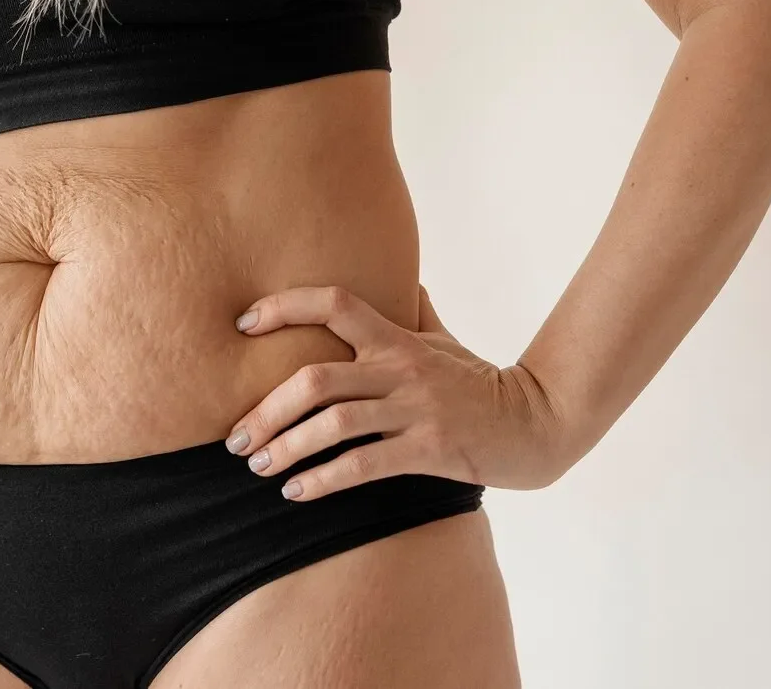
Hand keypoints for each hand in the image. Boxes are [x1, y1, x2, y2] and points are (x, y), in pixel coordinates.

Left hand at [226, 285, 566, 499]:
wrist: (534, 423)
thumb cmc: (478, 379)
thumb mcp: (442, 338)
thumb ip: (411, 310)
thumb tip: (395, 277)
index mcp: (395, 337)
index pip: (334, 303)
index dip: (284, 306)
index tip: (243, 324)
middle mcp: (399, 368)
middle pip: (315, 379)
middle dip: (267, 409)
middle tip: (236, 437)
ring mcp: (414, 409)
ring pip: (334, 424)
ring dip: (287, 447)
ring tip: (257, 467)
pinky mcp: (428, 449)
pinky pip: (364, 465)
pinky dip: (323, 480)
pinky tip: (296, 492)